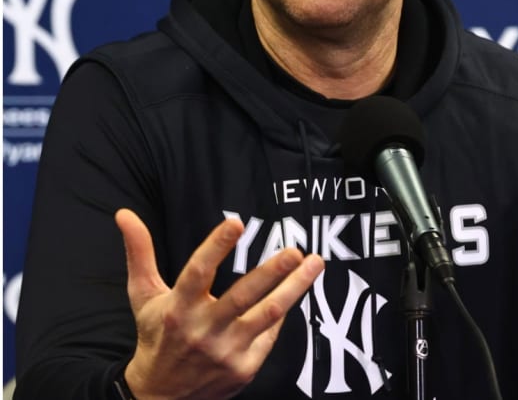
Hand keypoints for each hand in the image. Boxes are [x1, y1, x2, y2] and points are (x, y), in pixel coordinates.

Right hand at [115, 209, 324, 399]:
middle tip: (295, 251)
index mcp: (178, 308)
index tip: (236, 222)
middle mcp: (203, 329)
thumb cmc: (157, 336)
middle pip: (242, 297)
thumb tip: (124, 213)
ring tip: (316, 263)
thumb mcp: (144, 296)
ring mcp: (226, 350)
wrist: (160, 396)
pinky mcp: (244, 366)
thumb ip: (140, 253)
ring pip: (268, 314)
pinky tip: (296, 291)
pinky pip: (270, 334)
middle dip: (271, 273)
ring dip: (295, 288)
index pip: (197, 273)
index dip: (215, 247)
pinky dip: (283, 313)